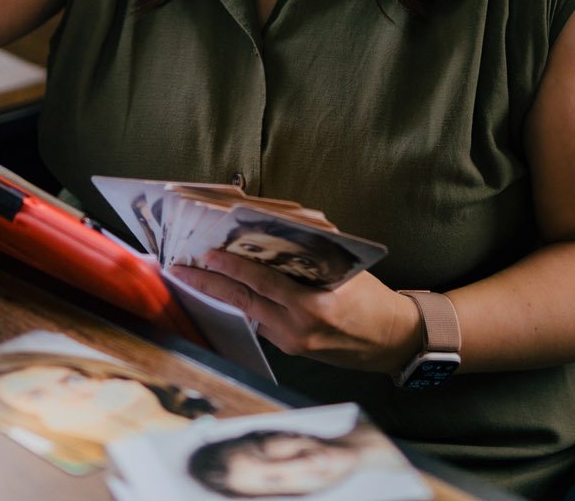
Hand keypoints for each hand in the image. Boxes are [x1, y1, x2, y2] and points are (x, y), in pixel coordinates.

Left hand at [169, 251, 422, 374]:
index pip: (263, 281)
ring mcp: (294, 342)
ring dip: (220, 296)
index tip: (207, 253)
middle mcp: (300, 327)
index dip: (232, 267)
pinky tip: (226, 293)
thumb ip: (310, 250)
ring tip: (195, 278)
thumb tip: (273, 225)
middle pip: (245, 302)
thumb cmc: (371, 297)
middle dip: (210, 285)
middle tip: (181, 269)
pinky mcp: (292, 350)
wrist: (392, 340)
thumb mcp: (345, 267)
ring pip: (247, 314)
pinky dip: (243, 306)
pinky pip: (260, 323)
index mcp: (315, 304)